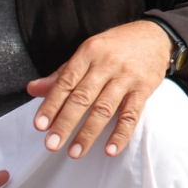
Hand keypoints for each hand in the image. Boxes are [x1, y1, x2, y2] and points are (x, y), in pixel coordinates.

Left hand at [27, 20, 170, 159]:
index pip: (66, 82)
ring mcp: (126, 76)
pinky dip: (120, 134)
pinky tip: (110, 150)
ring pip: (104, 108)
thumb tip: (33, 89)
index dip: (51, 105)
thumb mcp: (88, 52)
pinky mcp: (144, 88)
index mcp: (88, 53)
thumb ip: (62, 74)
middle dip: (65, 123)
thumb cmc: (116, 47)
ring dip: (88, 133)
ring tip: (75, 152)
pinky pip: (131, 115)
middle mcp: (107, 64)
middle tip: (52, 145)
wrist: (155, 35)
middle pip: (82, 97)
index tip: (40, 126)